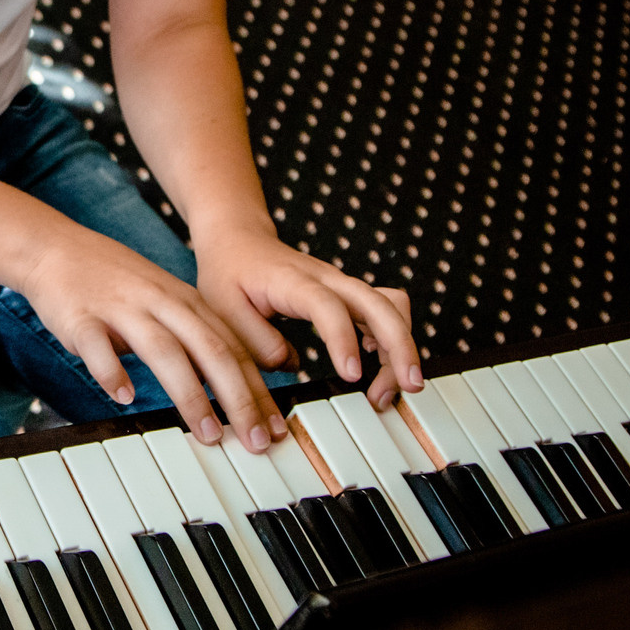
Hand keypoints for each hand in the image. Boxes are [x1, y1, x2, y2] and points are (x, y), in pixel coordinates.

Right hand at [18, 234, 285, 450]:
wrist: (57, 249)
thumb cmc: (117, 284)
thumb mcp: (168, 303)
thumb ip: (199, 338)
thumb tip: (237, 385)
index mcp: (186, 303)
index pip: (233, 349)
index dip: (258, 391)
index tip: (276, 429)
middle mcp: (161, 303)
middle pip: (210, 351)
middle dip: (238, 399)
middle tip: (255, 440)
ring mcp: (122, 309)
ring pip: (165, 351)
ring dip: (190, 394)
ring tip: (207, 432)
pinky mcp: (81, 318)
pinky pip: (98, 347)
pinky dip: (112, 371)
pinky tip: (123, 397)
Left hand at [195, 227, 420, 410]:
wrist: (237, 240)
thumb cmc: (229, 273)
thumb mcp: (222, 308)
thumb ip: (254, 340)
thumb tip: (290, 365)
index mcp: (293, 280)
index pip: (327, 306)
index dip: (344, 339)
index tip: (352, 374)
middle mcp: (327, 279)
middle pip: (380, 303)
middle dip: (402, 345)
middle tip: (408, 387)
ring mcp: (342, 285)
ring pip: (391, 307)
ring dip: (401, 347)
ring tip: (387, 389)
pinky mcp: (348, 296)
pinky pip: (385, 313)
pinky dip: (392, 340)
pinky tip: (380, 365)